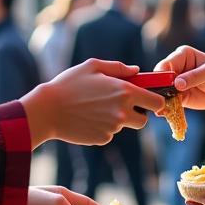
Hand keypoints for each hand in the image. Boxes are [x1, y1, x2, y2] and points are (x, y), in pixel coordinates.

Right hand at [22, 59, 165, 146]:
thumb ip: (119, 68)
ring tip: (96, 108)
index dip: (155, 101)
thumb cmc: (69, 84)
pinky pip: (109, 133)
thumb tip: (137, 70)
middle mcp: (123, 112)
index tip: (148, 99)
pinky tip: (87, 118)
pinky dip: (103, 127)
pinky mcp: (103, 138)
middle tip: (122, 105)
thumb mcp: (93, 66)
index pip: (157, 102)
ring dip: (118, 119)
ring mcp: (113, 128)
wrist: (47, 110)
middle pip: (144, 120)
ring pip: (125, 126)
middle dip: (138, 114)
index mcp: (125, 91)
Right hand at [155, 45, 204, 110]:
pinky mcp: (177, 97)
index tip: (164, 85)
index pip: (166, 64)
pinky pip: (169, 102)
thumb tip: (177, 83)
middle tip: (159, 99)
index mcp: (181, 55)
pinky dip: (166, 108)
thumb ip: (194, 76)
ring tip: (162, 108)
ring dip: (160, 100)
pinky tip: (165, 113)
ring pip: (162, 92)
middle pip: (160, 79)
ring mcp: (174, 84)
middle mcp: (175, 68)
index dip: (162, 75)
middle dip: (158, 89)